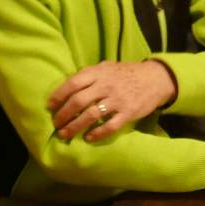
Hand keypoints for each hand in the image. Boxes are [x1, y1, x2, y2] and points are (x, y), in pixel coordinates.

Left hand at [48, 60, 177, 140]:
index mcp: (98, 72)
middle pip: (78, 101)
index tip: (50, 106)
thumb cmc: (126, 74)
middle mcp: (106, 85)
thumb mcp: (107, 67)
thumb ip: (89, 75)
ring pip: (90, 115)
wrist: (154, 79)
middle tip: (56, 123)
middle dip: (63, 115)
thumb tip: (67, 87)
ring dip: (74, 126)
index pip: (73, 83)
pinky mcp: (127, 113)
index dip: (58, 96)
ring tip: (65, 134)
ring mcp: (117, 100)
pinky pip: (109, 126)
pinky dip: (96, 134)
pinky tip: (88, 138)